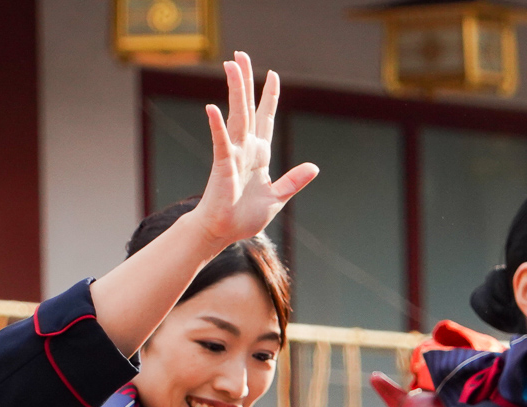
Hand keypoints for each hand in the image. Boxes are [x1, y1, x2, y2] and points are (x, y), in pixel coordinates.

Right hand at [193, 54, 317, 248]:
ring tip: (231, 66)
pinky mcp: (223, 166)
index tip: (273, 75)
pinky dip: (218, 127)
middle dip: (245, 81)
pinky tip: (212, 108)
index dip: (269, 98)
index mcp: (259, 154)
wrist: (223, 232)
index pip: (265, 119)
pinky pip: (221, 143)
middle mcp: (245, 149)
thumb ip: (293, 181)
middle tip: (240, 54)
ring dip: (235, 92)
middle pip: (247, 109)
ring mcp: (233, 155)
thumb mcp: (277, 198)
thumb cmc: (244, 217)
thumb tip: (314, 167)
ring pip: (236, 117)